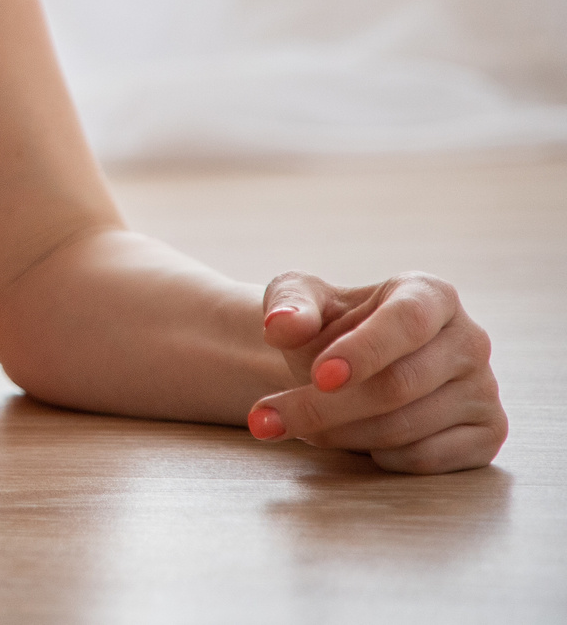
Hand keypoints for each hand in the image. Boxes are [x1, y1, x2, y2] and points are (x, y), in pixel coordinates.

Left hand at [247, 270, 506, 471]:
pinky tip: (355, 438)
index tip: (319, 377)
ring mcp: (483, 389)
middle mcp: (469, 340)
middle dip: (325, 408)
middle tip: (267, 419)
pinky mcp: (487, 433)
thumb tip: (281, 325)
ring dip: (340, 434)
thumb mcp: (298, 300)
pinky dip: (377, 456)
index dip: (364, 351)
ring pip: (407, 428)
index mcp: (430, 294)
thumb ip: (289, 306)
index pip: (406, 322)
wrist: (346, 365)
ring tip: (302, 425)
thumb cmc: (326, 326)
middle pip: (399, 385)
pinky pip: (427, 459)